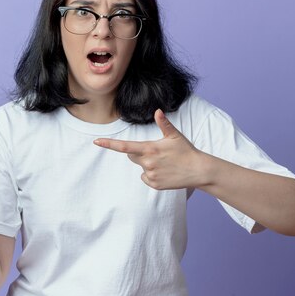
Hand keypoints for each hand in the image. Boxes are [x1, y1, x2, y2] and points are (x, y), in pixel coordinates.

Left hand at [94, 109, 208, 189]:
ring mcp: (150, 175)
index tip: (96, 141)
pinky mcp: (154, 184)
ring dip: (148, 164)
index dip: (109, 144)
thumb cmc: (186, 151)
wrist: (198, 170)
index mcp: (149, 148)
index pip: (124, 146)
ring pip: (141, 167)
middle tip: (157, 152)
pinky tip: (165, 172)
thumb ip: (164, 124)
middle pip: (132, 156)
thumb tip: (158, 111)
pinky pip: (146, 178)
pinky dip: (153, 175)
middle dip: (140, 153)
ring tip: (165, 163)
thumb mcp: (174, 136)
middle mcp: (147, 162)